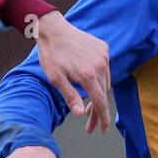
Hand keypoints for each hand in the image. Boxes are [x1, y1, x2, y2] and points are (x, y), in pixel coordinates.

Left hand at [33, 11, 111, 132]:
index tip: (102, 129)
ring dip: (99, 95)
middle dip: (98, 111)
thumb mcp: (56, 78)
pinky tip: (90, 84)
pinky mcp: (103, 48)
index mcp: (88, 74)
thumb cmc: (51, 54)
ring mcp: (103, 55)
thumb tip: (79, 113)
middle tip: (90, 125)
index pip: (100, 102)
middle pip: (104, 94)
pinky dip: (100, 79)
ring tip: (88, 107)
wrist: (53, 28)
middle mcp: (100, 65)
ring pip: (106, 82)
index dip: (102, 118)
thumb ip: (69, 96)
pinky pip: (105, 69)